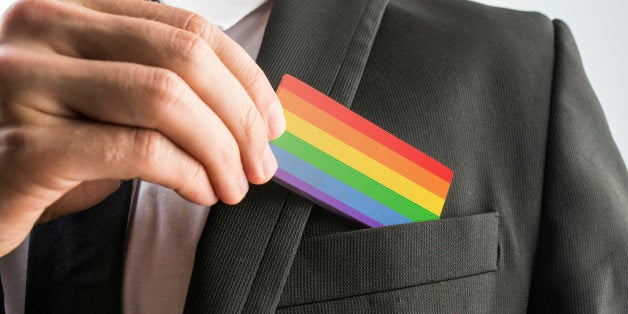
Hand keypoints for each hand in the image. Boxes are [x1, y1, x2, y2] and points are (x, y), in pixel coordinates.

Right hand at [0, 0, 284, 256]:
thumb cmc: (49, 145)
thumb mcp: (107, 99)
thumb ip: (163, 85)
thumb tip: (252, 111)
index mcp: (75, 10)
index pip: (188, 29)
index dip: (246, 77)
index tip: (273, 122)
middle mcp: (46, 29)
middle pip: (185, 57)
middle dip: (241, 117)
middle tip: (261, 163)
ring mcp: (28, 82)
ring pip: (166, 98)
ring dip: (220, 150)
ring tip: (234, 184)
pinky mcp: (27, 146)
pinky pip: (139, 150)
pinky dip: (188, 174)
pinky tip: (200, 192)